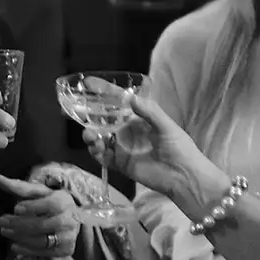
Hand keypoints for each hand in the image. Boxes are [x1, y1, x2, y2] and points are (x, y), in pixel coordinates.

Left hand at [0, 172, 81, 258]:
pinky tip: (14, 246)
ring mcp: (68, 236)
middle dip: (18, 224)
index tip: (15, 208)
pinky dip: (27, 250)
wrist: (70, 219)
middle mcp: (69, 219)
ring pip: (41, 240)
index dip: (32, 207)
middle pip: (41, 225)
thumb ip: (19, 187)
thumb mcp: (37, 192)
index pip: (49, 205)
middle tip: (1, 222)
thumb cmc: (49, 202)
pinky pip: (44, 252)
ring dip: (20, 237)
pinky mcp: (65, 250)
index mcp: (63, 201)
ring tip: (5, 232)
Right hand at [81, 90, 215, 203]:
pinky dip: (96, 152)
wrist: (184, 176)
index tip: (88, 83)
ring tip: (89, 135)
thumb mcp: (166, 125)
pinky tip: (97, 148)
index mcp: (138, 119)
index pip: (118, 102)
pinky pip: (103, 157)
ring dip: (91, 135)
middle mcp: (127, 131)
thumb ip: (149, 111)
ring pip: (100, 139)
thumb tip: (129, 97)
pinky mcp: (120, 164)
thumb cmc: (179, 147)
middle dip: (89, 116)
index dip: (103, 92)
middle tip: (76, 113)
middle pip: (103, 121)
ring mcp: (122, 148)